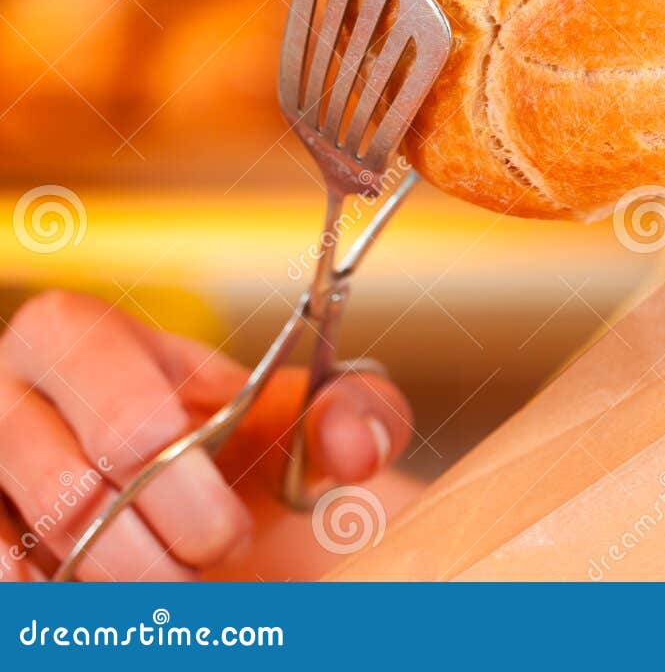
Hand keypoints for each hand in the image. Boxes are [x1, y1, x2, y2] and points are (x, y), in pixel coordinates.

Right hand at [0, 290, 412, 580]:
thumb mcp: (305, 418)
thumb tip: (352, 446)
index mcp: (77, 334)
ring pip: (47, 543)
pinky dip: (73, 602)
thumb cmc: (240, 448)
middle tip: (218, 549)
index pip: (127, 414)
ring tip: (181, 579)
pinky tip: (117, 599)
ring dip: (132, 579)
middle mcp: (7, 391)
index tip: (230, 506)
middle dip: (167, 539)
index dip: (186, 473)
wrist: (200, 504)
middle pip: (78, 488)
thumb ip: (358, 411)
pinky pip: (10, 578)